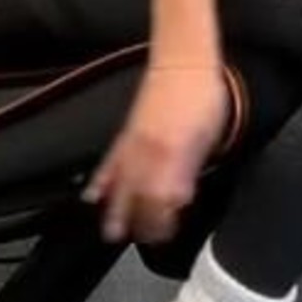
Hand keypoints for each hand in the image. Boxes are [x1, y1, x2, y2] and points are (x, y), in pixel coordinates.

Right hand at [84, 66, 233, 243]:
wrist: (183, 62)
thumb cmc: (204, 96)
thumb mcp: (209, 136)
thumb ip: (191, 169)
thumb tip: (179, 200)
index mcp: (171, 151)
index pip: (159, 198)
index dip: (160, 220)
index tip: (166, 233)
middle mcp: (147, 149)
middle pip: (137, 195)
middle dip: (139, 221)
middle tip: (143, 239)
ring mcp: (133, 140)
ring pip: (119, 182)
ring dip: (115, 209)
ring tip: (111, 233)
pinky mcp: (126, 132)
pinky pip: (110, 161)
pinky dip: (101, 180)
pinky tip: (93, 195)